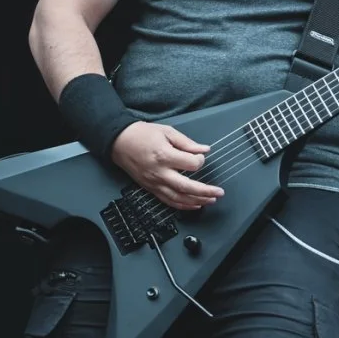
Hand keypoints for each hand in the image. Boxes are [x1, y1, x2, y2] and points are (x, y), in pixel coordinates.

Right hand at [110, 121, 224, 210]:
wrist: (119, 142)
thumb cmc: (142, 134)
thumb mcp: (167, 131)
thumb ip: (187, 143)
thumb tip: (205, 149)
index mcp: (164, 155)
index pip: (191, 164)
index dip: (200, 160)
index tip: (201, 156)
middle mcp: (159, 172)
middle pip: (187, 187)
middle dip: (205, 191)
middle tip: (219, 192)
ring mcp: (154, 183)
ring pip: (179, 198)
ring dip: (197, 201)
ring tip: (211, 200)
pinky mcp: (150, 188)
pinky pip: (168, 201)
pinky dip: (183, 205)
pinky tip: (194, 205)